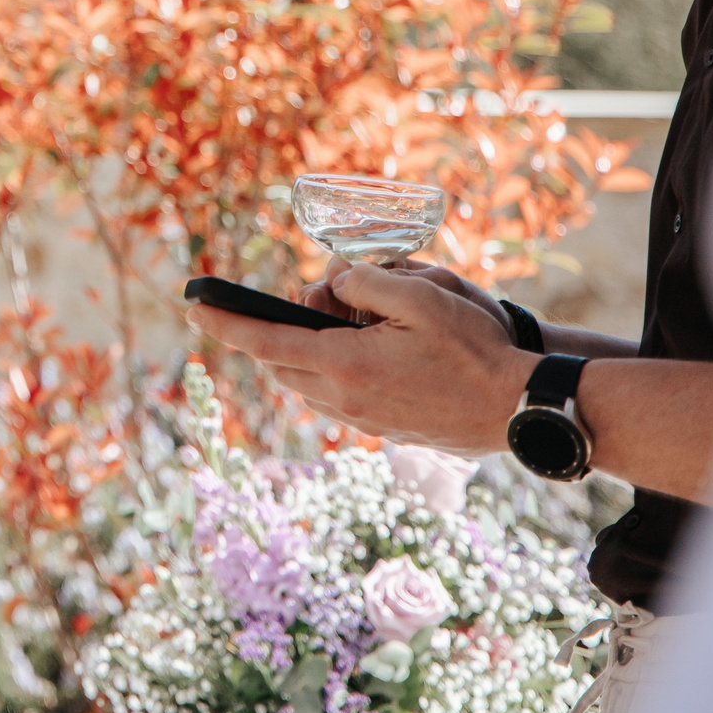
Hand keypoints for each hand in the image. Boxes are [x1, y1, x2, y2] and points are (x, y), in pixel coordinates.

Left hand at [188, 261, 534, 457]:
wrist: (520, 410)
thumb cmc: (476, 350)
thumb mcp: (422, 296)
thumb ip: (364, 282)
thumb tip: (333, 284)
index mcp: (344, 364)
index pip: (265, 340)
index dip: (225, 323)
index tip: (192, 308)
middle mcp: (343, 398)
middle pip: (281, 362)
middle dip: (279, 329)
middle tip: (321, 298)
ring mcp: (362, 420)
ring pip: (306, 381)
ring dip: (309, 351)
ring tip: (352, 320)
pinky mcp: (381, 430)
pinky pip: (334, 396)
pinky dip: (333, 370)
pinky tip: (368, 350)